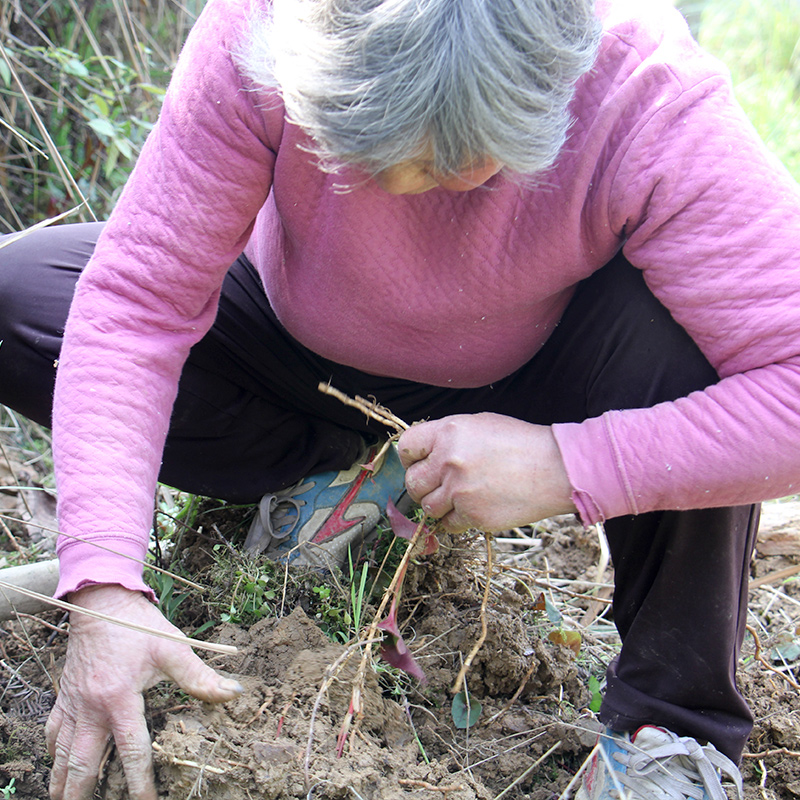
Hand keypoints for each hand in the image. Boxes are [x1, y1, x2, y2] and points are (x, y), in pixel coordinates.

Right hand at [45, 584, 242, 799]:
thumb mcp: (173, 647)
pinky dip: (54, 752)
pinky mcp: (65, 694)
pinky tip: (58, 763)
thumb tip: (234, 693)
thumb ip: (200, 676)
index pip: (131, 751)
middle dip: (83, 793)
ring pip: (62, 753)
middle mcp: (92, 707)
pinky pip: (54, 731)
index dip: (140, 782)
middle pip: (83, 764)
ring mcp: (75, 703)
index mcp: (119, 699)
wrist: (102, 601)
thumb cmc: (139, 625)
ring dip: (64, 780)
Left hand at [398, 412, 575, 531]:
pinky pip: (448, 524)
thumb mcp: (480, 425)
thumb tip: (424, 454)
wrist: (556, 468)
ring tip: (461, 496)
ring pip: (428, 507)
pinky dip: (457, 519)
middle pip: (412, 482)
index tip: (420, 464)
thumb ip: (447, 438)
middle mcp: (449, 460)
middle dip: (422, 486)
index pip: (407, 447)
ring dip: (440, 505)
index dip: (411, 458)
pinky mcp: (473, 515)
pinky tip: (475, 507)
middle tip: (440, 485)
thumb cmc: (520, 443)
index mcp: (448, 432)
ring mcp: (460, 490)